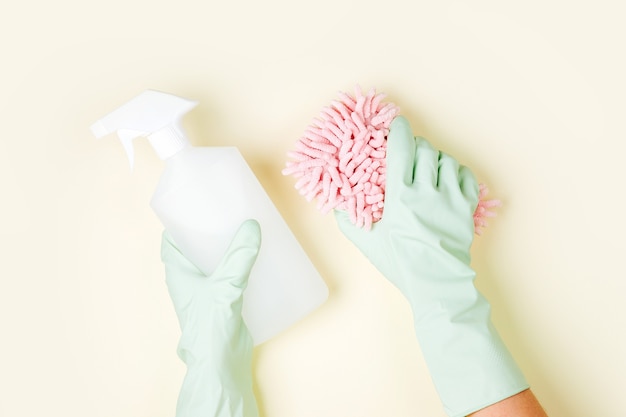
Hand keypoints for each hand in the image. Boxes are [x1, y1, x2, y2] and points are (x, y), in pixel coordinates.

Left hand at [161, 219, 260, 416]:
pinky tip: (258, 257)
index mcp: (177, 272)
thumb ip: (239, 257)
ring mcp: (207, 290)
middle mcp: (190, 279)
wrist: (220, 364)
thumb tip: (252, 227)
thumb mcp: (224, 286)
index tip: (198, 206)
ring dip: (228, 247)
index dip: (181, 222)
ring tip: (246, 230)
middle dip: (210, 230)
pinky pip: (231, 274)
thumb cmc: (209, 327)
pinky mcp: (224, 300)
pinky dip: (241, 264)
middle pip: (196, 247)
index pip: (171, 240)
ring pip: (215, 260)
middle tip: (229, 213)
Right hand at [335, 116, 527, 416]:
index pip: (401, 149)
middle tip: (411, 154)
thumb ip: (349, 219)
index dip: (399, 131)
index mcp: (400, 195)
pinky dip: (456, 173)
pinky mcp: (467, 207)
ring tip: (429, 170)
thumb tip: (336, 203)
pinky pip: (465, 176)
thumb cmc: (399, 262)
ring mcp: (450, 197)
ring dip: (436, 160)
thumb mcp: (367, 241)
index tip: (398, 124)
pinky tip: (448, 181)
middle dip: (416, 148)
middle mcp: (426, 191)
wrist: (435, 282)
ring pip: (446, 160)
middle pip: (425, 150)